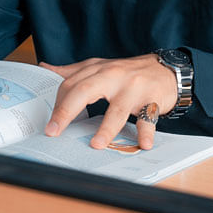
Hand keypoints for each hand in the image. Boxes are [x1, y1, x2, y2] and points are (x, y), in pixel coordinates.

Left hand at [39, 55, 177, 149]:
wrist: (167, 69)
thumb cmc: (130, 72)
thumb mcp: (101, 67)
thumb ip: (74, 71)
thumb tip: (45, 69)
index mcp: (100, 70)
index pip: (72, 84)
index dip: (58, 104)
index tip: (49, 125)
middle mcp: (114, 76)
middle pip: (86, 90)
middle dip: (67, 111)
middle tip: (54, 131)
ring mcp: (133, 88)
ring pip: (117, 108)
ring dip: (106, 128)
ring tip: (96, 144)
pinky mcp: (152, 99)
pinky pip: (147, 117)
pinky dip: (146, 132)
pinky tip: (143, 144)